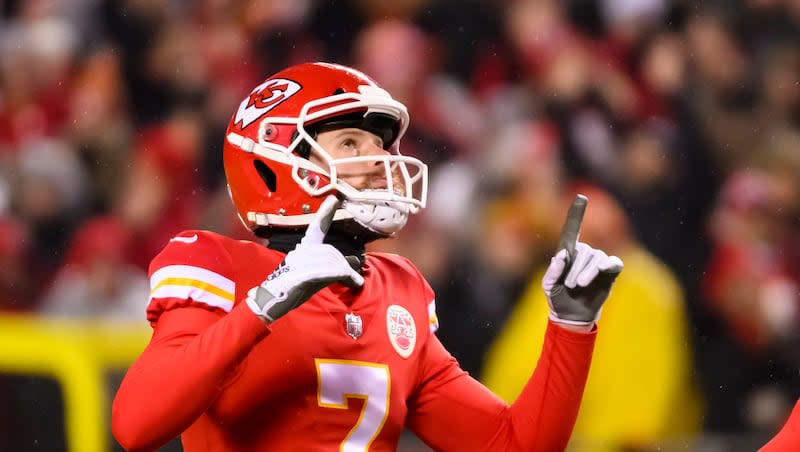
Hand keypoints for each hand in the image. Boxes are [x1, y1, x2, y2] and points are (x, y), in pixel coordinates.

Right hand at [246, 195, 363, 321]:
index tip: (334, 199)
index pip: (316, 228)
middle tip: (353, 279)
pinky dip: (343, 276)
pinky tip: (352, 281)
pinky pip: (327, 272)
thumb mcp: (312, 276)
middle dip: (345, 265)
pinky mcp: (300, 275)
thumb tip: (350, 273)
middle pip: (331, 252)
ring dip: (346, 272)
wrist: (269, 302)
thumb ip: (328, 270)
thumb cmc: (291, 289)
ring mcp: (298, 263)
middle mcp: (300, 252)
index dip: (325, 213)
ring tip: (353, 282)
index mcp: (303, 249)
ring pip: (332, 262)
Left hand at [542, 195, 623, 326]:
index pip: (572, 230)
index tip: (581, 197)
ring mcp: (598, 262)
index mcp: (568, 252)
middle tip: (570, 285)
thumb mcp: (548, 286)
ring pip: (597, 258)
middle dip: (576, 268)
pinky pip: (614, 263)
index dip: (577, 214)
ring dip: (587, 272)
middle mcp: (584, 253)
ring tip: (579, 286)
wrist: (572, 315)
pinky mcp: (610, 272)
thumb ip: (552, 271)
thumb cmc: (557, 297)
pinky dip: (606, 267)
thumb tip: (561, 254)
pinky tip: (602, 273)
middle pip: (584, 250)